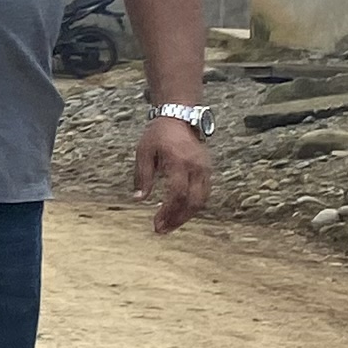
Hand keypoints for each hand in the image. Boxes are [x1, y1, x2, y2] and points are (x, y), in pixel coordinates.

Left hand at [136, 114, 212, 235]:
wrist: (179, 117)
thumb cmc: (158, 135)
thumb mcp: (144, 152)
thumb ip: (142, 176)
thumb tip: (139, 199)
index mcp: (179, 161)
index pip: (177, 193)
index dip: (168, 212)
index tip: (156, 223)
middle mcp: (196, 167)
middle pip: (193, 202)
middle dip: (177, 219)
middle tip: (161, 230)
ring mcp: (205, 169)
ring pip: (201, 200)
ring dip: (185, 216)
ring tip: (169, 225)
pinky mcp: (208, 170)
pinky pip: (204, 194)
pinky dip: (192, 206)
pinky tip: (179, 213)